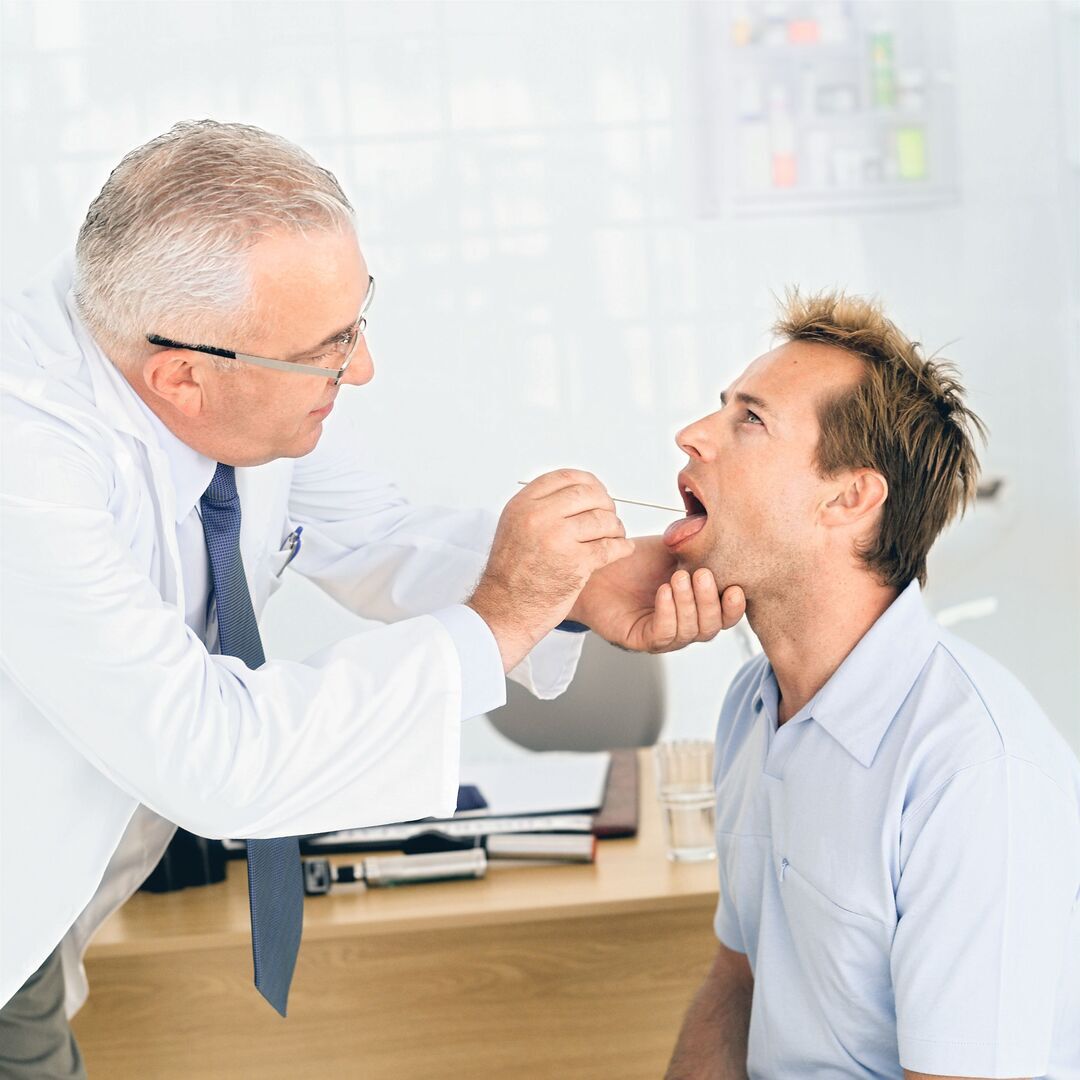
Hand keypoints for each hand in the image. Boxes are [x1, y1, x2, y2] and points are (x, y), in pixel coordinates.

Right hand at [468, 470, 634, 670]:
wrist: (504, 609)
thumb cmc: (510, 575)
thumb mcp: (513, 527)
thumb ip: (540, 508)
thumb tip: (576, 495)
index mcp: (523, 505)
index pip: (565, 478)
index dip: (588, 482)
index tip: (597, 492)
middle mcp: (539, 517)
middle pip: (588, 494)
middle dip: (605, 504)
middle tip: (609, 515)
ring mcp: (558, 539)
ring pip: (602, 520)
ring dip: (615, 527)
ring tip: (615, 535)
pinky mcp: (575, 563)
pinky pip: (610, 547)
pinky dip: (621, 547)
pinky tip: (622, 549)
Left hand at [568, 535, 744, 652]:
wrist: (598, 566)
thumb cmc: (636, 561)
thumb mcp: (675, 549)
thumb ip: (701, 547)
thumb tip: (725, 536)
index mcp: (698, 605)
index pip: (725, 615)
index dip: (734, 607)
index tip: (736, 589)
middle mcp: (684, 623)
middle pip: (710, 627)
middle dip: (709, 601)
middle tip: (700, 574)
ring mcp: (663, 634)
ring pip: (689, 632)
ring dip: (688, 604)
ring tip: (678, 578)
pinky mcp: (640, 639)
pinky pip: (662, 634)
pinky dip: (667, 612)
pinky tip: (664, 591)